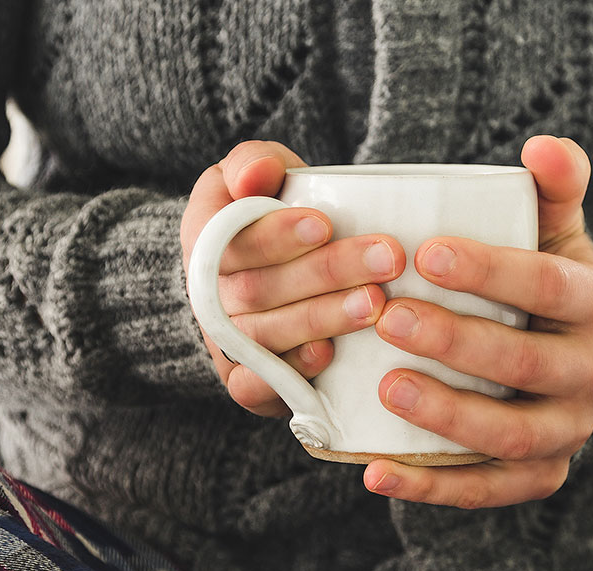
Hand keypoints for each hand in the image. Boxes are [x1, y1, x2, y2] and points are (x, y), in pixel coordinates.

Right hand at [180, 141, 404, 415]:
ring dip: (322, 319)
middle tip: (387, 258)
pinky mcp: (246, 382)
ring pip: (267, 336)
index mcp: (205, 237)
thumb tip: (255, 176)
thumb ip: (255, 161)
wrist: (255, 277)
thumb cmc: (268, 216)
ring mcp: (226, 343)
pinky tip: (328, 356)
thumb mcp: (256, 173)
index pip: (233, 239)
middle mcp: (208, 295)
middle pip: (260, 289)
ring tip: (375, 303)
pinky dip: (290, 373)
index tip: (325, 223)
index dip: (276, 235)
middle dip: (326, 273)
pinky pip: (257, 386)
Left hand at [363, 135, 592, 507]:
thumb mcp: (554, 229)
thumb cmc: (540, 279)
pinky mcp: (539, 475)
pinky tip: (374, 471)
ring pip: (509, 436)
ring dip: (445, 416)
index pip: (550, 286)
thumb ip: (554, 185)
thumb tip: (543, 147)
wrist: (565, 355)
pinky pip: (488, 491)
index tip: (425, 251)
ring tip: (386, 387)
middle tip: (387, 317)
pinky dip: (431, 487)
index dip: (491, 270)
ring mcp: (568, 431)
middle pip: (524, 365)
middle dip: (455, 342)